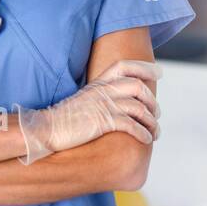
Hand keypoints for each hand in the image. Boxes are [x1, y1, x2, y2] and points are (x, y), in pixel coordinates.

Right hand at [14, 58, 161, 165]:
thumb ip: (101, 97)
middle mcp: (103, 91)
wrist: (47, 129)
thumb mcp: (84, 100)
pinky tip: (146, 139)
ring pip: (139, 108)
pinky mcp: (103, 122)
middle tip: (156, 114)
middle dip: (152, 101)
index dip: (144, 67)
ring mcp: (103, 105)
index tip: (158, 73)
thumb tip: (119, 104)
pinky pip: (131, 125)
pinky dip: (143, 133)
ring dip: (152, 122)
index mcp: (98, 83)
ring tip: (155, 133)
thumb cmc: (65, 119)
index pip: (124, 66)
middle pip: (138, 87)